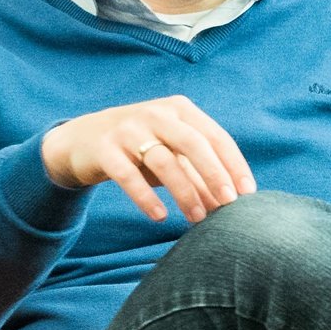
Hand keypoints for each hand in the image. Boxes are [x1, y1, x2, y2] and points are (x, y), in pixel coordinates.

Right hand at [41, 94, 255, 222]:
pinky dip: (146, 197)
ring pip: (164, 161)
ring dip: (185, 192)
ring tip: (197, 219)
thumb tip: (229, 207)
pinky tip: (160, 216)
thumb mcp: (172, 155)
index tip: (247, 194)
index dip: (234, 165)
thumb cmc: (141, 149)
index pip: (216, 137)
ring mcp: (128, 128)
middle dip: (215, 175)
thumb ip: (199, 175)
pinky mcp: (105, 148)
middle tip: (229, 205)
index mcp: (180, 110)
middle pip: (194, 144)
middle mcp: (157, 114)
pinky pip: (128, 174)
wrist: (83, 140)